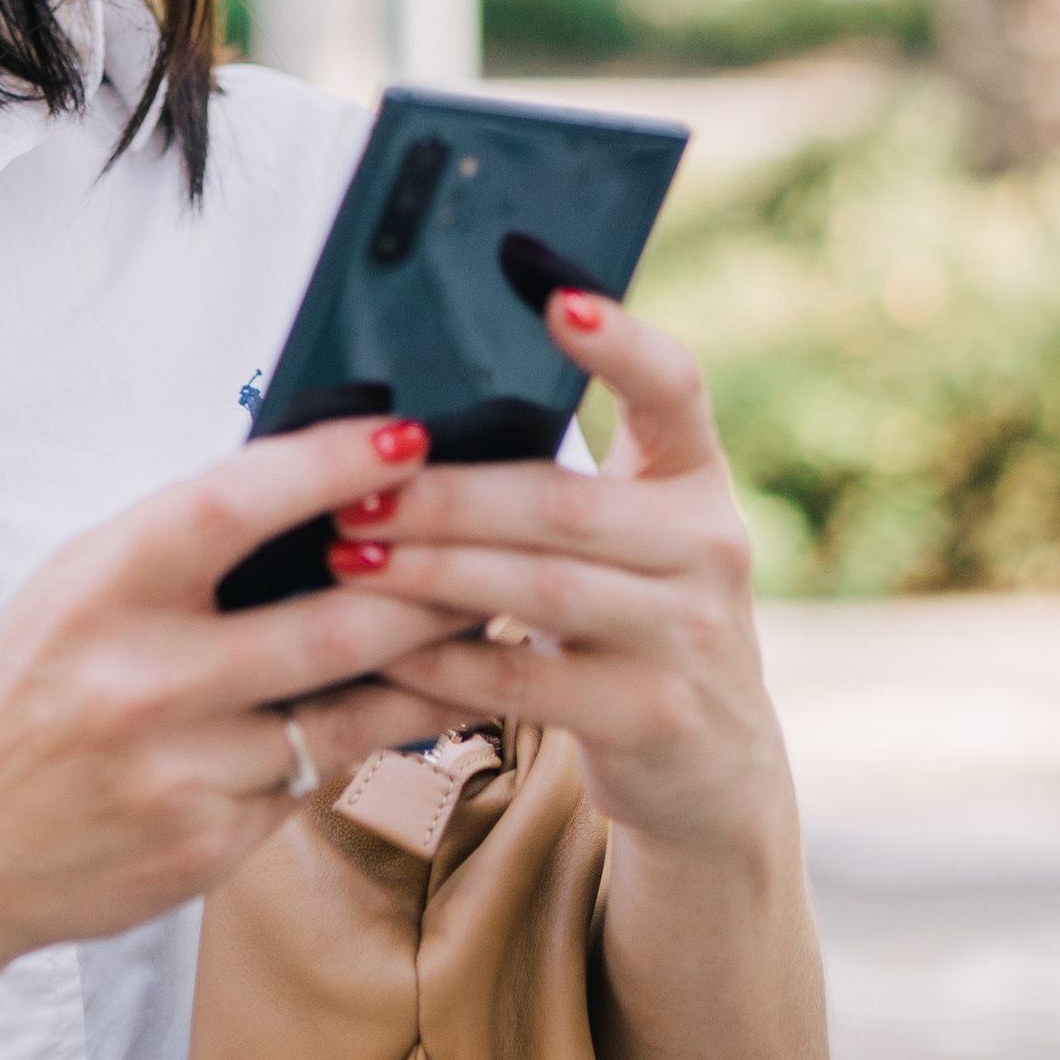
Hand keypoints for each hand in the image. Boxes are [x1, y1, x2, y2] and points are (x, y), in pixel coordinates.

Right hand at [0, 414, 458, 957]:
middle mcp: (141, 682)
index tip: (404, 437)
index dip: (327, 467)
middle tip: (496, 546)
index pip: (231, 507)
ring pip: (348, 715)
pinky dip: (356, 742)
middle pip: (328, 624)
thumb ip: (177, 550)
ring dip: (427, 669)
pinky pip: (312, 782)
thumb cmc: (21, 694)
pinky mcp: (209, 849)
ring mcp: (180, 774)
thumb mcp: (72, 592)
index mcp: (98, 592)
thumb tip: (313, 488)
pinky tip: (401, 710)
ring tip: (485, 624)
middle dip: (428, 583)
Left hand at [321, 293, 787, 853]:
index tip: (554, 298)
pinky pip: (527, 684)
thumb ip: (550, 484)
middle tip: (353, 492)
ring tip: (348, 556)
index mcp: (694, 478)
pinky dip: (444, 664)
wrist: (712, 761)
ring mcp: (692, 635)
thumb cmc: (631, 617)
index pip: (674, 386)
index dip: (619, 340)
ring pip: (540, 587)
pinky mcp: (654, 715)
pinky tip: (381, 650)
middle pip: (563, 501)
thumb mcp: (627, 538)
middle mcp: (711, 546)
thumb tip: (401, 422)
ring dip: (430, 572)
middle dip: (444, 495)